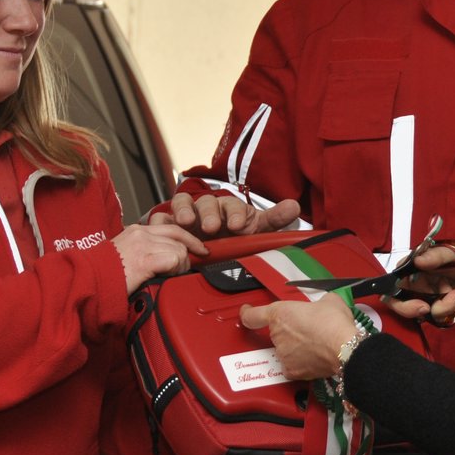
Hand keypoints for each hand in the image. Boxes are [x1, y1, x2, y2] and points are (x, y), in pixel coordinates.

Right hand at [111, 224, 205, 290]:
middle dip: (189, 253)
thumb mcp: (124, 256)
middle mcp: (140, 233)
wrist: (86, 281)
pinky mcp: (144, 259)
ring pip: (179, 250)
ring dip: (180, 266)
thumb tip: (164, 261)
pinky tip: (166, 277)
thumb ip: (143, 253)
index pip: (171, 228)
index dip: (189, 239)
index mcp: (136, 231)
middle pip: (179, 238)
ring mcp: (142, 245)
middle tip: (189, 266)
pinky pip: (174, 260)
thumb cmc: (102, 274)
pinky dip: (175, 270)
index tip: (199, 250)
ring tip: (169, 277)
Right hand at [150, 192, 301, 236]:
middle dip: (208, 213)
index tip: (237, 225)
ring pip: (182, 204)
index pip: (232, 205)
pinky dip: (160, 220)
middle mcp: (207, 209)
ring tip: (186, 223)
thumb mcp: (255, 230)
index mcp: (228, 208)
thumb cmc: (232, 237)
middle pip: (206, 203)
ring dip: (184, 211)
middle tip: (211, 227)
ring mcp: (187, 215)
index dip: (234, 213)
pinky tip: (163, 226)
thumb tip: (294, 206)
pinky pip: (161, 217)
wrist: (209, 252)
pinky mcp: (169, 224)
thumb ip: (273, 219)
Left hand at [238, 297, 357, 379]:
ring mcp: (283, 354)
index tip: (246, 312)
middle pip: (276, 333)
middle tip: (309, 328)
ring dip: (296, 347)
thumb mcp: (329, 300)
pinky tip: (314, 357)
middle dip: (290, 331)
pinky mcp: (291, 371)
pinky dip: (301, 363)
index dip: (246, 313)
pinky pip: (292, 365)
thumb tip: (322, 306)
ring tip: (316, 343)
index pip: (252, 315)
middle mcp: (277, 335)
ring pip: (285, 349)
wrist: (346, 348)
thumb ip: (317, 302)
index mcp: (280, 313)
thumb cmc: (336, 324)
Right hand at [382, 241, 454, 327]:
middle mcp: (418, 281)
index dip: (394, 293)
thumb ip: (436, 255)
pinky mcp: (440, 304)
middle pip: (401, 301)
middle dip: (411, 309)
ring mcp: (428, 294)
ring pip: (422, 311)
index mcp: (415, 265)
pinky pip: (438, 315)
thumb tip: (417, 261)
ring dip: (441, 307)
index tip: (405, 298)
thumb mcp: (454, 250)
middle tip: (425, 309)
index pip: (395, 280)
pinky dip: (450, 309)